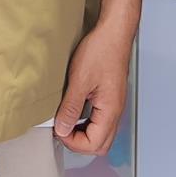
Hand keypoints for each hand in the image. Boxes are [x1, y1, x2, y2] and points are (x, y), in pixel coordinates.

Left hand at [53, 15, 132, 155]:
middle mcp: (116, 111)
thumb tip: (62, 129)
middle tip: (63, 129)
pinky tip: (75, 110)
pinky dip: (87, 123)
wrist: (114, 32)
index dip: (73, 142)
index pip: (94, 144)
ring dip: (83, 133)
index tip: (59, 129)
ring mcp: (114, 105)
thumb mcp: (79, 80)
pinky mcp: (111, 98)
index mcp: (110, 110)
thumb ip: (71, 108)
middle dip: (79, 143)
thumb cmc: (101, 51)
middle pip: (100, 144)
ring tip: (67, 120)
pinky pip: (101, 120)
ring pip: (102, 134)